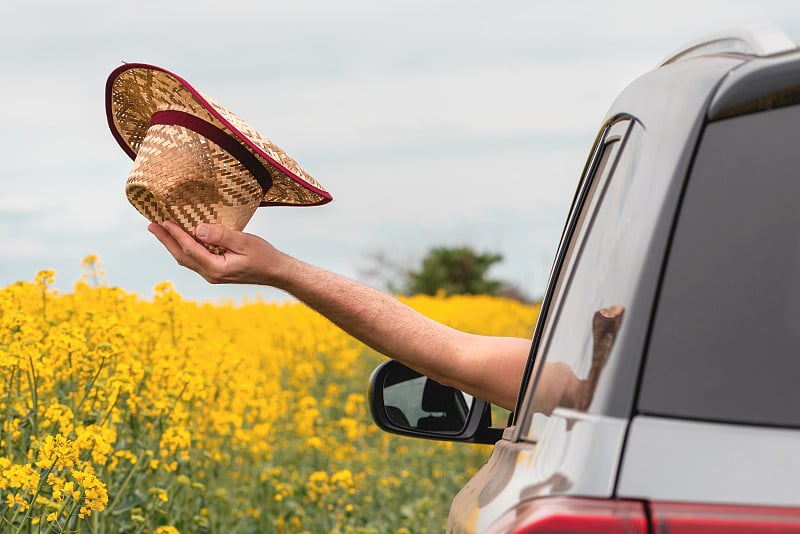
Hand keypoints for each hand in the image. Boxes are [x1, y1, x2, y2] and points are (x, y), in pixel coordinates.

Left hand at [148, 221, 287, 285]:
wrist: (277, 272)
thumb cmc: (264, 256)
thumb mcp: (244, 242)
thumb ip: (221, 236)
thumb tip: (198, 229)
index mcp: (216, 269)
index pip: (190, 249)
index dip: (175, 234)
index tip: (163, 221)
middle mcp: (210, 274)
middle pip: (182, 256)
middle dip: (166, 240)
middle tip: (151, 225)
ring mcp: (212, 274)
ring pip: (186, 259)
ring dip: (173, 245)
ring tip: (161, 231)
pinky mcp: (216, 271)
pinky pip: (195, 259)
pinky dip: (185, 248)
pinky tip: (182, 239)